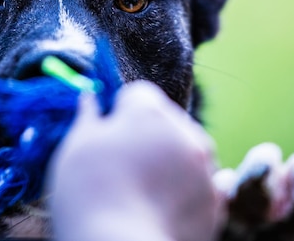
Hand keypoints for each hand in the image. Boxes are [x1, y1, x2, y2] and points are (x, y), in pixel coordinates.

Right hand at [46, 80, 222, 240]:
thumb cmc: (89, 192)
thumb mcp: (77, 146)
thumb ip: (88, 115)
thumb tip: (89, 95)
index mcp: (149, 112)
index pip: (138, 94)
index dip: (121, 112)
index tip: (108, 135)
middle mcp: (185, 131)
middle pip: (167, 120)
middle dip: (149, 134)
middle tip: (124, 165)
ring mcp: (206, 167)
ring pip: (188, 148)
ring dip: (172, 158)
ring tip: (145, 188)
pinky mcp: (216, 200)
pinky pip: (209, 181)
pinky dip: (193, 185)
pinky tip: (171, 199)